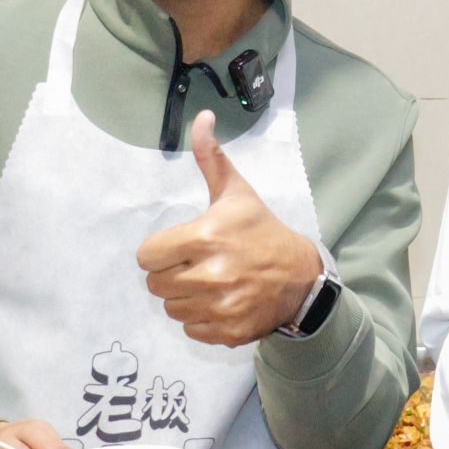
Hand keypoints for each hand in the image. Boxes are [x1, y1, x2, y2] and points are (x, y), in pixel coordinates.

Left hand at [137, 110, 323, 346]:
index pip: (147, 256)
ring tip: (211, 284)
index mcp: (206, 238)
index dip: (160, 251)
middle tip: (198, 265)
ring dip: (185, 298)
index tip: (182, 247)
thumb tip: (202, 117)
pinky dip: (201, 319)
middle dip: (172, 274)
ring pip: (171, 308)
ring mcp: (219, 306)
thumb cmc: (262, 232)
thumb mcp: (237, 193)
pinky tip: (221, 303)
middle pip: (155, 284)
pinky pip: (189, 329)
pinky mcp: (227, 331)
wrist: (301, 278)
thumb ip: (210, 158)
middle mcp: (210, 275)